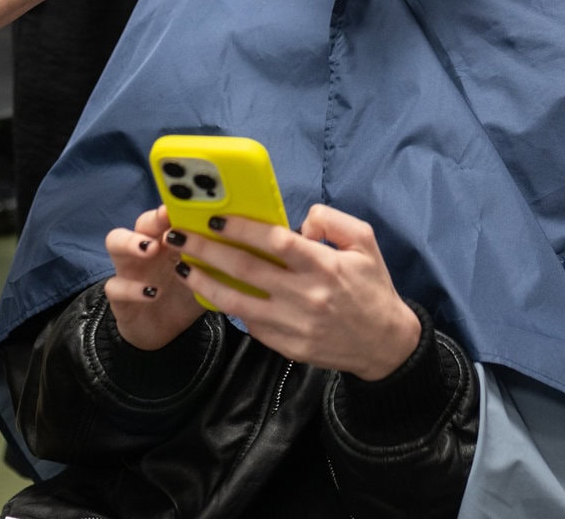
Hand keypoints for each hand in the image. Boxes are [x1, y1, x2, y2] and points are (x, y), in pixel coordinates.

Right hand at [103, 205, 207, 351]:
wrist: (162, 330)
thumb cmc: (185, 294)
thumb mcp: (205, 276)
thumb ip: (218, 259)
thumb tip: (249, 241)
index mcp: (169, 238)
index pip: (170, 213)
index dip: (178, 205)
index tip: (192, 199)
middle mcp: (147, 247)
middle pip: (142, 220)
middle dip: (155, 218)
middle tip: (168, 220)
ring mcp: (129, 268)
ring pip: (115, 241)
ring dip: (132, 242)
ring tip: (150, 248)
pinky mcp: (118, 294)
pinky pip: (115, 286)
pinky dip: (132, 288)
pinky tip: (152, 293)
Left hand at [171, 206, 420, 380]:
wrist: (384, 343)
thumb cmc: (372, 287)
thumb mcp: (364, 242)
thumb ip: (332, 221)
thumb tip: (297, 222)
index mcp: (323, 265)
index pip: (274, 241)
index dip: (241, 228)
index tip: (214, 218)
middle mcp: (305, 295)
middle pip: (245, 269)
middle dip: (206, 250)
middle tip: (179, 236)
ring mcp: (293, 324)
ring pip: (237, 302)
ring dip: (204, 283)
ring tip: (181, 268)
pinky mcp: (286, 346)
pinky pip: (250, 323)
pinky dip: (229, 306)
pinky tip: (212, 292)